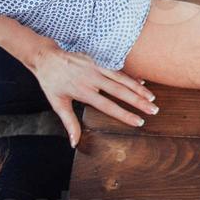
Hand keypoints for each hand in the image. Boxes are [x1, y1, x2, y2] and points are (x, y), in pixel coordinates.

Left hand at [26, 43, 156, 145]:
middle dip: (139, 101)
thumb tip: (74, 142)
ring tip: (152, 98)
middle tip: (154, 110)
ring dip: (138, 88)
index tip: (139, 121)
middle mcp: (92, 79)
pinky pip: (118, 70)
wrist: (46, 57)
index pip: (108, 106)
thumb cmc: (51, 82)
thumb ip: (69, 123)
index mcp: (83, 91)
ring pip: (122, 79)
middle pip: (120, 92)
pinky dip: (130, 77)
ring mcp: (96, 68)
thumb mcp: (57, 104)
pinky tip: (142, 82)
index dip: (125, 114)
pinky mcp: (98, 60)